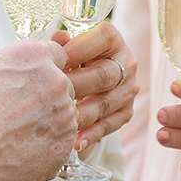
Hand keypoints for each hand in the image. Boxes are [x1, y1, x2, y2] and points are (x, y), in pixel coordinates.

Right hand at [0, 40, 76, 180]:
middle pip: (62, 86)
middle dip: (45, 99)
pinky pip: (62, 142)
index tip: (34, 83)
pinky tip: (23, 152)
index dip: (42, 71)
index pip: (56, 54)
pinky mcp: (64, 144)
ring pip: (64, 116)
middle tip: (19, 115)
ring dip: (47, 124)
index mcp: (32, 56)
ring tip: (17, 137)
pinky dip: (47, 148)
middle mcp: (53, 80)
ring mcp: (63, 113)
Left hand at [53, 21, 138, 152]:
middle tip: (51, 95)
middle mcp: (126, 62)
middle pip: (104, 75)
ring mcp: (129, 89)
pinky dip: (91, 134)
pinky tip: (75, 141)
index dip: (77, 49)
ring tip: (61, 122)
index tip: (54, 61)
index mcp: (112, 39)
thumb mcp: (70, 46)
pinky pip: (110, 125)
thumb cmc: (76, 57)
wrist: (92, 77)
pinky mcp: (126, 111)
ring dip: (82, 115)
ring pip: (106, 103)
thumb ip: (64, 44)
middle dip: (76, 86)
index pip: (101, 38)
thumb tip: (57, 39)